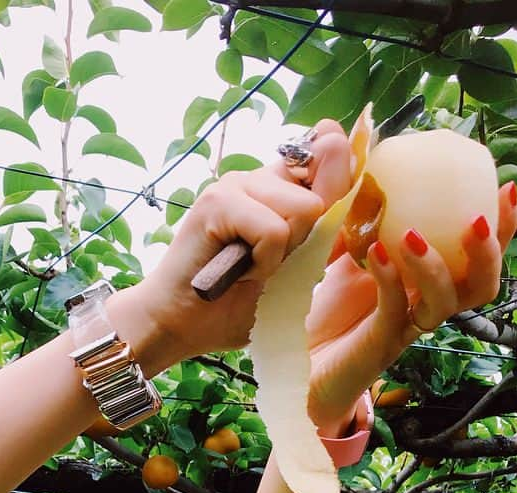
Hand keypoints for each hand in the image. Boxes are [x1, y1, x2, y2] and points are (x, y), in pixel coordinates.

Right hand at [127, 120, 354, 368]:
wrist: (180, 324)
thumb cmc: (233, 302)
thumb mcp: (295, 266)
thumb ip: (323, 218)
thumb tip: (337, 143)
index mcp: (278, 189)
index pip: (329, 160)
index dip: (335, 190)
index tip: (308, 233)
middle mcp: (259, 178)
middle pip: (322, 195)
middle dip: (303, 242)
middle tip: (265, 266)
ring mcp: (236, 183)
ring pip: (303, 209)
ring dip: (282, 255)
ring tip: (247, 269)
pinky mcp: (218, 199)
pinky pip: (273, 230)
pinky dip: (263, 262)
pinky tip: (236, 271)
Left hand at [306, 182, 516, 435]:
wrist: (288, 361)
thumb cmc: (316, 306)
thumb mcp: (334, 244)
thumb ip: (353, 202)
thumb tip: (359, 140)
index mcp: (424, 278)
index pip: (476, 253)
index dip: (501, 224)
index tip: (504, 185)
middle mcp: (423, 304)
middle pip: (481, 283)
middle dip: (490, 250)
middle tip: (480, 217)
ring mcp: (404, 327)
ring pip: (448, 303)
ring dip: (437, 265)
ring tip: (413, 235)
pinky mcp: (378, 345)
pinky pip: (396, 312)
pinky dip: (391, 281)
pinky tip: (378, 255)